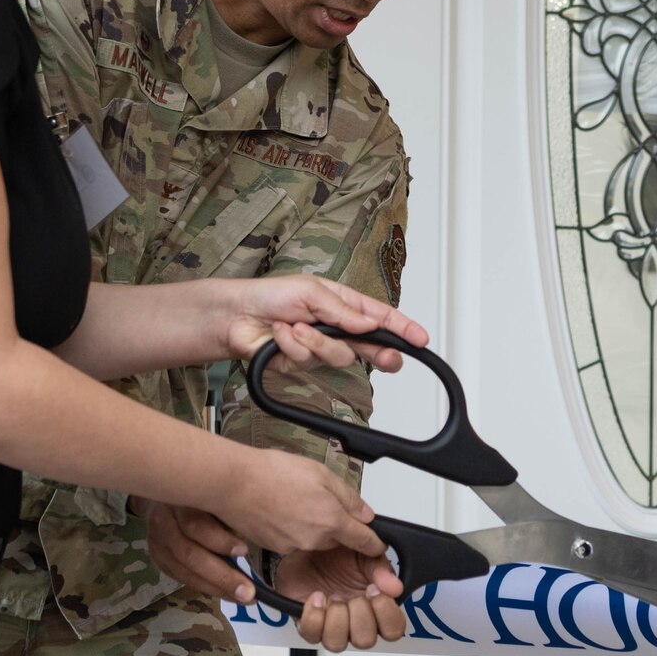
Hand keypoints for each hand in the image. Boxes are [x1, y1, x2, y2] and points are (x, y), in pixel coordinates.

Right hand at [136, 500, 257, 604]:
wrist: (163, 497)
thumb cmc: (200, 496)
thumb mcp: (212, 495)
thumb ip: (226, 513)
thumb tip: (259, 535)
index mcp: (180, 499)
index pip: (195, 524)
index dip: (219, 540)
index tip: (244, 551)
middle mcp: (162, 520)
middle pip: (188, 553)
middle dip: (221, 576)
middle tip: (248, 592)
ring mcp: (156, 542)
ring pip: (184, 570)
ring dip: (215, 586)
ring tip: (242, 597)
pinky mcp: (158, 558)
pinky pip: (182, 577)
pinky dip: (205, 587)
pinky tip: (226, 593)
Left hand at [212, 273, 427, 371]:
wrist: (236, 316)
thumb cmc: (270, 295)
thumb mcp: (312, 292)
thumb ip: (343, 312)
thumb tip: (371, 323)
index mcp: (344, 305)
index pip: (381, 318)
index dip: (403, 329)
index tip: (420, 339)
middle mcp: (337, 327)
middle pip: (371, 346)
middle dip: (381, 353)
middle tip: (388, 358)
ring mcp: (321, 347)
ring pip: (338, 357)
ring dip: (316, 341)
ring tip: (295, 326)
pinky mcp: (303, 363)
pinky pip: (309, 361)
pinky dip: (293, 345)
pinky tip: (280, 334)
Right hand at [216, 446, 384, 559]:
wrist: (233, 483)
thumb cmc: (272, 473)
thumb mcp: (321, 473)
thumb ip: (348, 496)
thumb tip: (366, 513)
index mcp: (331, 521)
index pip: (365, 542)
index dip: (375, 542)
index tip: (378, 542)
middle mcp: (314, 540)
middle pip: (337, 539)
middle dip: (335, 524)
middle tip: (320, 499)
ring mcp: (292, 546)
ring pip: (314, 539)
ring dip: (312, 525)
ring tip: (295, 499)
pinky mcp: (274, 548)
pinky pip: (292, 540)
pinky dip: (291, 527)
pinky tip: (280, 507)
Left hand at [276, 547, 407, 652]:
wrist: (309, 547)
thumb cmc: (339, 554)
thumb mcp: (366, 555)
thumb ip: (382, 570)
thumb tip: (396, 588)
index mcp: (375, 606)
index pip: (393, 630)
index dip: (386, 614)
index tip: (373, 590)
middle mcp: (355, 621)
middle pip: (365, 641)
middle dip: (359, 617)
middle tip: (353, 596)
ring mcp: (331, 625)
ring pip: (337, 644)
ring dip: (336, 619)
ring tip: (334, 597)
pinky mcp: (309, 623)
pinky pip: (312, 634)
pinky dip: (314, 615)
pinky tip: (317, 597)